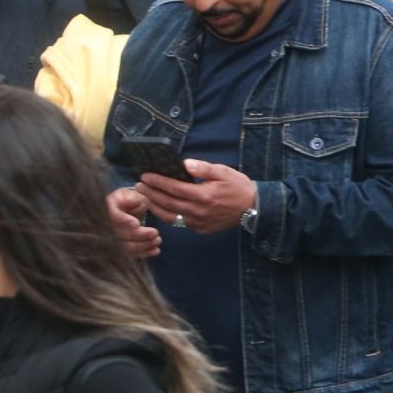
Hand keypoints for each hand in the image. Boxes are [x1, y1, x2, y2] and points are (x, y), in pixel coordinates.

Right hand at [106, 187, 161, 258]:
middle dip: (140, 235)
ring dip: (144, 245)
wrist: (123, 208)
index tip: (136, 224)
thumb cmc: (127, 199)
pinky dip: (145, 253)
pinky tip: (156, 250)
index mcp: (109, 210)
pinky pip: (132, 253)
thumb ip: (132, 198)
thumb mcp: (129, 194)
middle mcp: (108, 227)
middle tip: (155, 233)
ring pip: (127, 246)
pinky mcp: (123, 247)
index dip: (125, 221)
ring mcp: (114, 239)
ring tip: (158, 240)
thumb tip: (136, 202)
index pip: (115, 217)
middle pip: (122, 235)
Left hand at [135, 161, 257, 235]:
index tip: (145, 176)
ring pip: (170, 216)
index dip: (158, 182)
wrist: (253, 208)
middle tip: (139, 185)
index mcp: (203, 195)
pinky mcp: (200, 229)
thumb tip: (185, 163)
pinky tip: (163, 208)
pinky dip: (168, 215)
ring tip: (145, 198)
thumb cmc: (238, 187)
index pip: (173, 188)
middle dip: (151, 193)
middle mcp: (197, 211)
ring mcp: (197, 222)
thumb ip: (204, 168)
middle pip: (167, 202)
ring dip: (155, 207)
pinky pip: (179, 223)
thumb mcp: (224, 172)